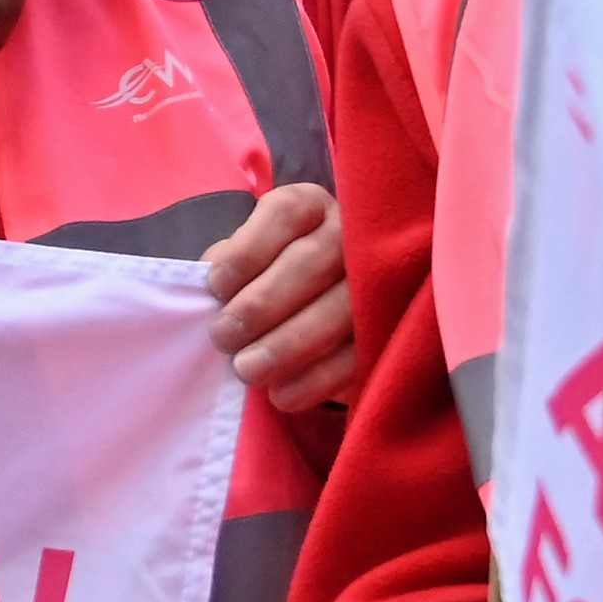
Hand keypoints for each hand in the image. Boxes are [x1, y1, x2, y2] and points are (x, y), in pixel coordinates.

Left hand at [201, 182, 357, 411]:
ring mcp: (378, 281)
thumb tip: (212, 290)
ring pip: (338, 311)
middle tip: (224, 338)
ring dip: (287, 345)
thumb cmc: (270, 271)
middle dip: (260, 305)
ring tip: (247, 370)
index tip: (216, 286)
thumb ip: (231, 262)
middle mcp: (351, 234)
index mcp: (311, 206)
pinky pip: (357, 354)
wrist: (324, 304)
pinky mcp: (390, 329)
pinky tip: (283, 395)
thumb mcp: (249, 254)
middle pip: (309, 265)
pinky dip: (317, 378)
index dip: (247, 251)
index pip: (284, 215)